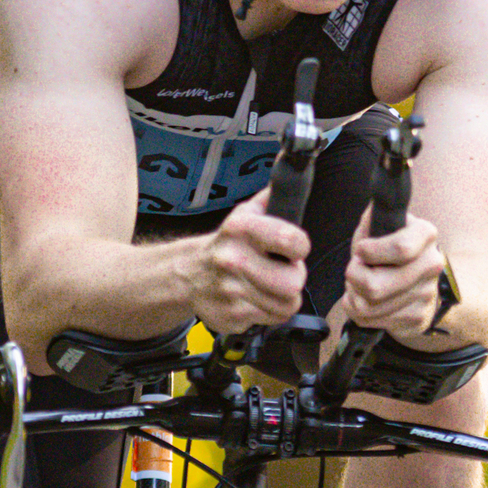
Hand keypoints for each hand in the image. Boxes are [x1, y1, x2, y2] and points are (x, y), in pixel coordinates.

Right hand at [192, 186, 309, 334]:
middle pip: (294, 283)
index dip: (300, 248)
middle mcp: (233, 260)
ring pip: (286, 305)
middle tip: (282, 273)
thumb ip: (273, 198)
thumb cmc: (227, 243)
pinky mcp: (230, 316)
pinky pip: (269, 320)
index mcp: (241, 230)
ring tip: (268, 286)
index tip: (294, 249)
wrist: (188, 272)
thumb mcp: (245, 213)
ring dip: (283, 298)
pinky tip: (253, 298)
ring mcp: (230, 291)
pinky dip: (266, 312)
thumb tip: (292, 168)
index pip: (294, 242)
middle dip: (293, 279)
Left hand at [339, 208, 448, 343]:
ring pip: (368, 307)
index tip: (361, 250)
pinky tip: (370, 301)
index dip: (370, 252)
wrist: (415, 280)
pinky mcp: (417, 318)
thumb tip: (376, 200)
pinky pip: (371, 321)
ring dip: (355, 295)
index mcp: (425, 235)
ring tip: (362, 284)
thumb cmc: (389, 248)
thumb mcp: (380, 224)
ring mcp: (426, 295)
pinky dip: (361, 312)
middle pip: (375, 286)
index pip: (400, 248)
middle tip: (357, 269)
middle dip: (354, 278)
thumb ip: (373, 215)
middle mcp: (432, 266)